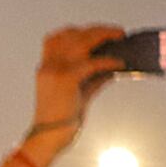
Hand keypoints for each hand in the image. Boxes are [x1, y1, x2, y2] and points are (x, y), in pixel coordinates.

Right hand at [22, 25, 128, 166]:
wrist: (48, 136)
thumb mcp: (78, 92)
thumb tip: (113, 65)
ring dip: (104, 35)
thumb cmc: (61, 119)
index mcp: (46, 67)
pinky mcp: (67, 80)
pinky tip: (119, 62)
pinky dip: (109, 60)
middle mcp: (48, 65)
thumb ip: (93, 76)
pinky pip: (93, 63)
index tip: (97, 31)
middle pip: (72, 34)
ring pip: (82, 41)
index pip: (57, 37)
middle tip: (117, 32)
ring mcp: (56, 71)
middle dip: (97, 29)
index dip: (78, 31)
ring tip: (120, 37)